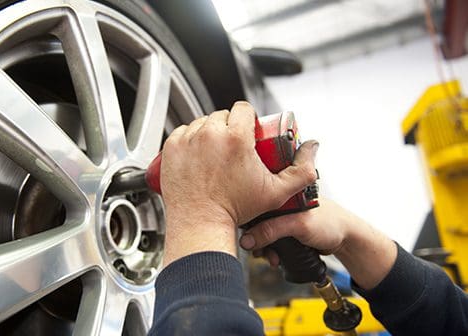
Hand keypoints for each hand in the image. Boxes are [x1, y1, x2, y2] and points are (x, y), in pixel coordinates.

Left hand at [160, 101, 318, 265]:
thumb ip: (301, 172)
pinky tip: (198, 154)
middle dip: (229, 127)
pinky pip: (183, 132)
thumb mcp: (276, 192)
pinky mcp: (171, 148)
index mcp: (236, 137)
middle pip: (222, 115)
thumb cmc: (234, 209)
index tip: (248, 131)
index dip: (248, 118)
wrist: (200, 223)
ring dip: (209, 132)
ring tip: (215, 152)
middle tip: (233, 147)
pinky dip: (190, 139)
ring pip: (202, 122)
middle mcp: (209, 133)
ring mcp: (187, 140)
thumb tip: (312, 150)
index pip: (243, 108)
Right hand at [240, 197, 396, 289]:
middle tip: (260, 252)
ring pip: (263, 232)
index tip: (246, 236)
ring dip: (264, 247)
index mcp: (283, 193)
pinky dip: (271, 250)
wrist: (347, 239)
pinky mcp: (287, 230)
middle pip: (257, 221)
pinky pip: (272, 240)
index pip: (257, 203)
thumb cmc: (330, 224)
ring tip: (271, 257)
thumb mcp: (299, 225)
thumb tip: (247, 240)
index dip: (249, 220)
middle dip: (256, 239)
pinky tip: (275, 258)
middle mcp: (280, 203)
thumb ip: (272, 230)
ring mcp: (283, 217)